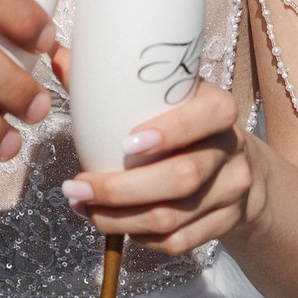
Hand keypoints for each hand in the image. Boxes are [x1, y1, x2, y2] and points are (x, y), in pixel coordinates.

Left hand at [58, 78, 261, 256]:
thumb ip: (114, 80)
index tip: (126, 142)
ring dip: (119, 218)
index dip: (172, 131)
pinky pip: (179, 242)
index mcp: (216, 108)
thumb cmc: (183, 122)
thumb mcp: (163, 97)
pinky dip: (139, 237)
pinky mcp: (224, 225)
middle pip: (182, 177)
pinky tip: (111, 224)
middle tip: (76, 186)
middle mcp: (229, 149)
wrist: (237, 167)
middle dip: (120, 189)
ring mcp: (230, 191)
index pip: (209, 115)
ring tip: (81, 205)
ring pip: (173, 217)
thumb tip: (60, 56)